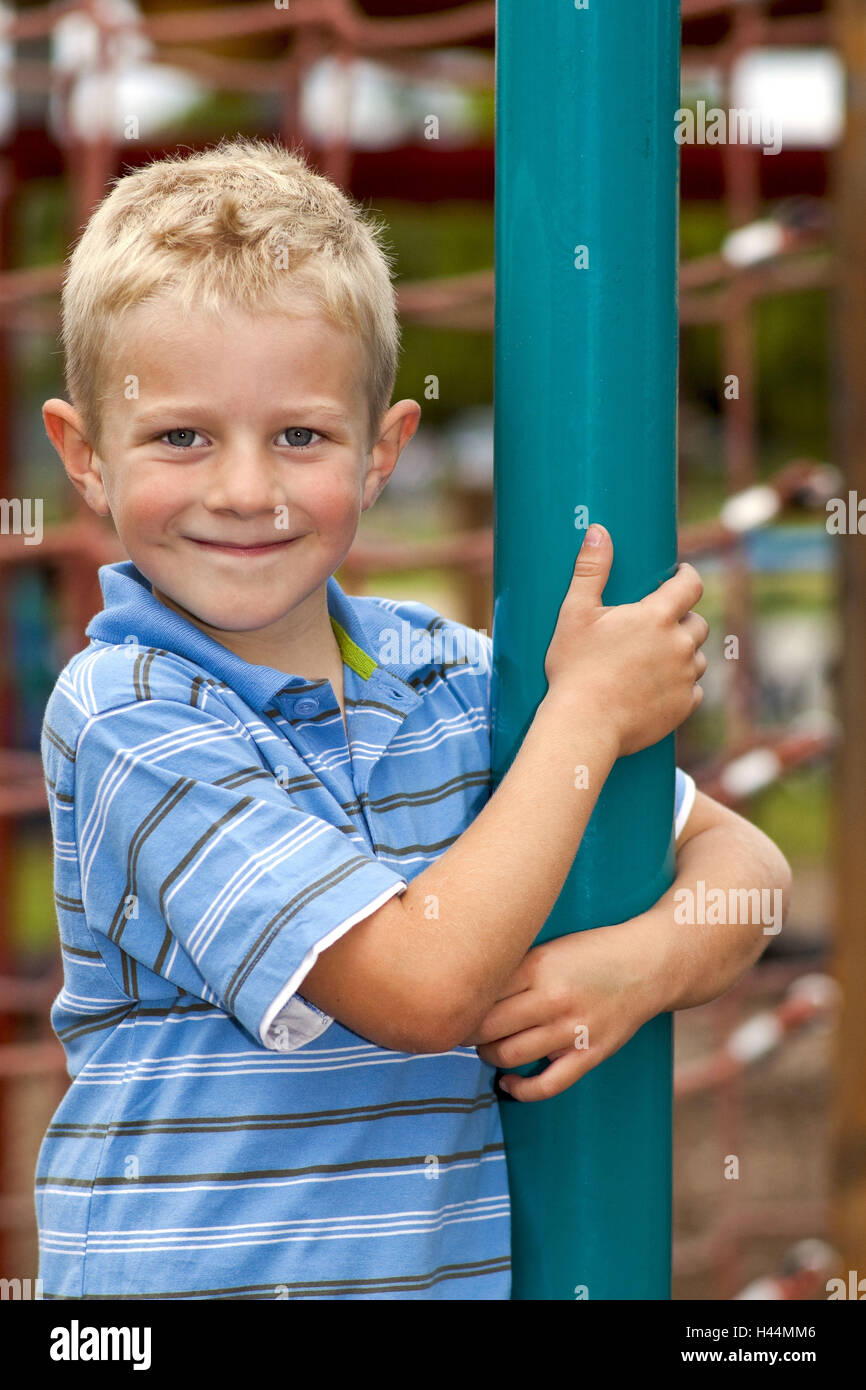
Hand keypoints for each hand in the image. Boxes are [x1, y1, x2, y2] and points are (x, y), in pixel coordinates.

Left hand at [461, 919, 665, 1101]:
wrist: (649, 965)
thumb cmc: (593, 952)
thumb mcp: (549, 947)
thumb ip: (514, 967)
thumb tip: (470, 989)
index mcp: (537, 965)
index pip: (481, 993)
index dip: (459, 1005)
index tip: (450, 1007)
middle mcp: (552, 998)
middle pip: (487, 1026)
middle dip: (466, 1033)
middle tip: (460, 1031)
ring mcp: (572, 1029)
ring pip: (509, 1054)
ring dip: (488, 1056)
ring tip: (486, 1048)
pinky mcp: (590, 1053)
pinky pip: (547, 1084)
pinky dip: (520, 1090)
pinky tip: (508, 1084)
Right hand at [544, 525, 708, 758]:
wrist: (583, 724)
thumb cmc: (575, 668)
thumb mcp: (575, 613)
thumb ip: (590, 570)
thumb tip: (598, 530)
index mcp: (658, 616)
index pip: (691, 585)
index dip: (687, 577)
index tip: (679, 576)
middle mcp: (680, 644)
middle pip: (696, 623)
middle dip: (681, 620)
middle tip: (656, 626)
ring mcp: (685, 677)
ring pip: (696, 657)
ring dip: (682, 654)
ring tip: (654, 659)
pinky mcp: (684, 707)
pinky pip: (693, 690)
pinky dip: (680, 686)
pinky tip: (657, 688)